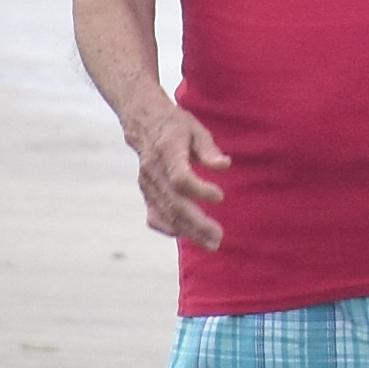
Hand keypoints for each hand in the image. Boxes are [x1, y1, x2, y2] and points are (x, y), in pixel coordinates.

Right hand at [125, 103, 231, 247]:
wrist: (144, 124)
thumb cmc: (176, 126)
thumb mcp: (196, 129)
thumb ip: (209, 149)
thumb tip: (224, 166)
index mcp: (167, 150)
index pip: (180, 178)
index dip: (199, 190)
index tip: (220, 196)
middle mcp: (153, 170)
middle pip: (174, 202)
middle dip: (197, 223)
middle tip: (218, 237)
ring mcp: (147, 184)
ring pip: (167, 213)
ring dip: (189, 231)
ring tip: (211, 243)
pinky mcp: (146, 192)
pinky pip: (155, 216)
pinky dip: (169, 228)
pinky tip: (187, 235)